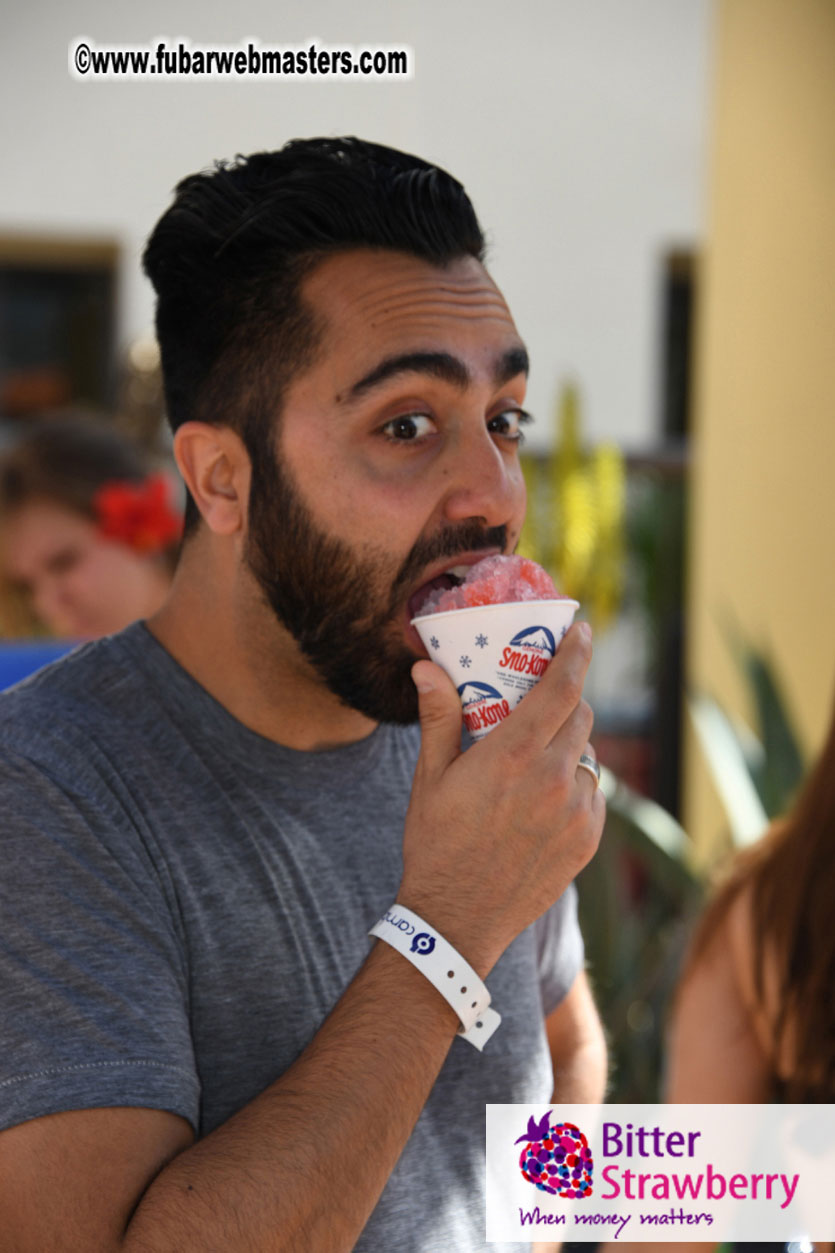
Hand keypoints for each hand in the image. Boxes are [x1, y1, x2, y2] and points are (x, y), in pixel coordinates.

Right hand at [398, 622, 604, 974]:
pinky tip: (543, 801)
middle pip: (579, 715)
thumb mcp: (430, 778)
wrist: (456, 920)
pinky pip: (591, 796)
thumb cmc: (435, 844)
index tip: (582, 631)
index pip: (562, 687)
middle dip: (565, 699)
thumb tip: (425, 667)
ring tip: (535, 761)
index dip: (577, 653)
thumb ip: (438, 718)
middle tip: (542, 698)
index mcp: (514, 755)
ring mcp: (576, 813)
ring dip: (568, 748)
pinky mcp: (587, 841)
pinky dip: (574, 787)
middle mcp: (554, 779)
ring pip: (587, 758)